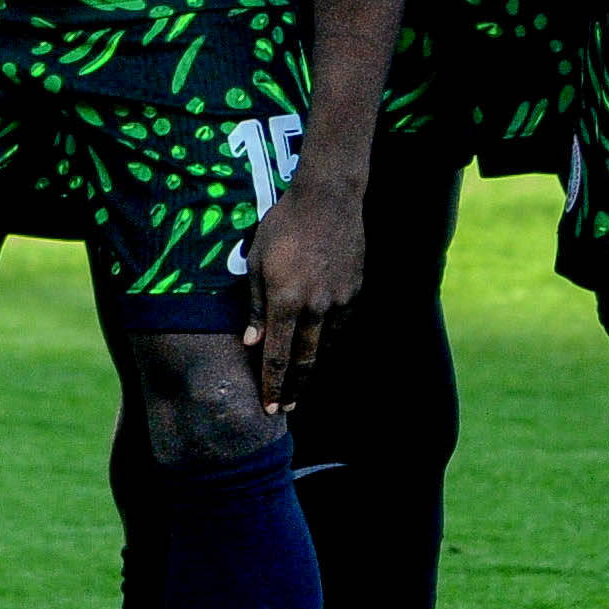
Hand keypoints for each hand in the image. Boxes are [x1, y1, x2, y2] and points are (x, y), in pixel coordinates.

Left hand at [240, 167, 362, 412]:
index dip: (272, 386)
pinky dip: (330, 341)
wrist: (328, 200)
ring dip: (313, 367)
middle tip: (287, 408)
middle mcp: (315, 308)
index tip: (269, 408)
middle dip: (295, 389)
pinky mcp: (356, 293)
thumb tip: (252, 342)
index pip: (277, 357)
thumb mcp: (256, 261)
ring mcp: (339, 302)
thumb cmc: (283, 226)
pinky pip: (341, 327)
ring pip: (326, 347)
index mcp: (285, 301)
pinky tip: (321, 347)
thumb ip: (255, 305)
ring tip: (302, 382)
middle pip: (305, 361)